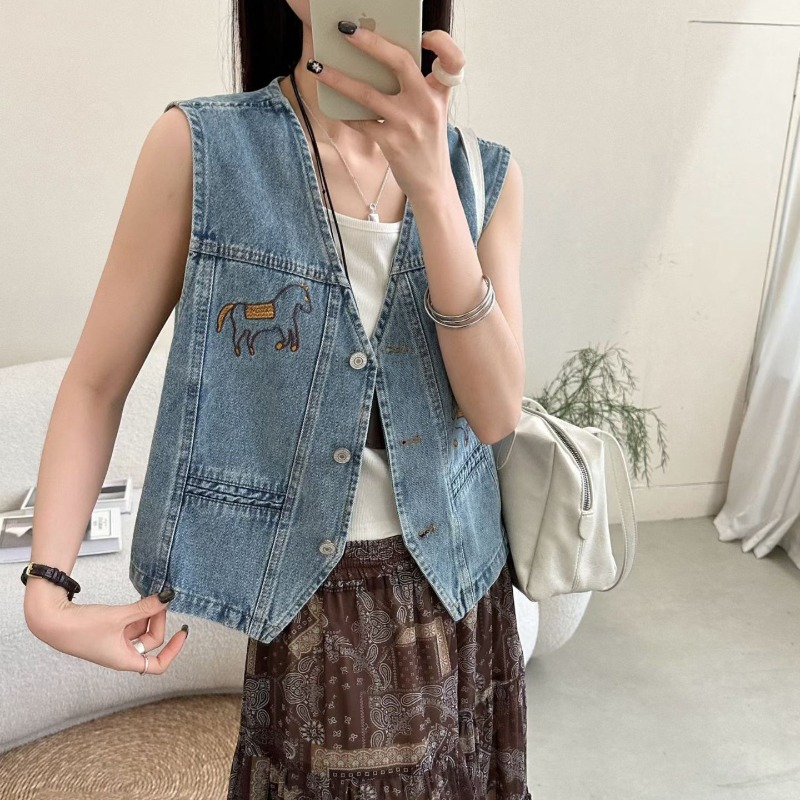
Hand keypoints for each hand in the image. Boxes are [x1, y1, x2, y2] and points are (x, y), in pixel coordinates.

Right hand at [24, 585, 187, 674]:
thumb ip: (146, 608)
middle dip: (158, 621)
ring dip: (147, 615)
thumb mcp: (119, 616)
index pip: (158, 665)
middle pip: (151, 642)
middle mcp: (121, 654)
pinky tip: (139, 600)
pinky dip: (137, 613)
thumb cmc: (80, 628)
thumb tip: (168, 598)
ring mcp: (114, 643)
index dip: (173, 650)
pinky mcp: (108, 632)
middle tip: (160, 601)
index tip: (182, 633)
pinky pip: (130, 624)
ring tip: (149, 598)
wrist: (52, 621)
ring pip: (141, 630)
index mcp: (125, 660)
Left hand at [306, 26, 464, 202]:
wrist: (432, 184)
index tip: (424, 35)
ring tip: (317, 67)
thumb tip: (378, 62)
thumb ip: (417, 86)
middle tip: (346, 30)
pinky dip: (345, 112)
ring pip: (367, 93)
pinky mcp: (391, 144)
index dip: (442, 41)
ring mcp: (408, 125)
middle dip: (370, 42)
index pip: (453, 59)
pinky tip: (332, 105)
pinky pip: (360, 122)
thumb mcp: (433, 111)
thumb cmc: (427, 143)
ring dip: (338, 78)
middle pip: (400, 62)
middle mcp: (426, 105)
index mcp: (440, 93)